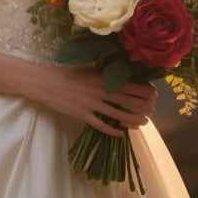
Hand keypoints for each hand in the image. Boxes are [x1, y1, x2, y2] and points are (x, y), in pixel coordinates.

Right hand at [30, 64, 156, 136]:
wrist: (43, 83)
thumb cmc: (65, 73)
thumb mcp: (85, 66)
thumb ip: (102, 67)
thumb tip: (118, 65)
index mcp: (102, 77)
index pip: (131, 85)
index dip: (145, 92)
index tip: (153, 95)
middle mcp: (100, 91)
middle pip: (129, 101)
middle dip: (144, 107)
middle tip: (151, 111)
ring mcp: (91, 104)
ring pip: (119, 115)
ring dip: (133, 120)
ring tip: (142, 123)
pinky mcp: (83, 115)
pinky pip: (102, 125)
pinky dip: (113, 131)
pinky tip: (120, 133)